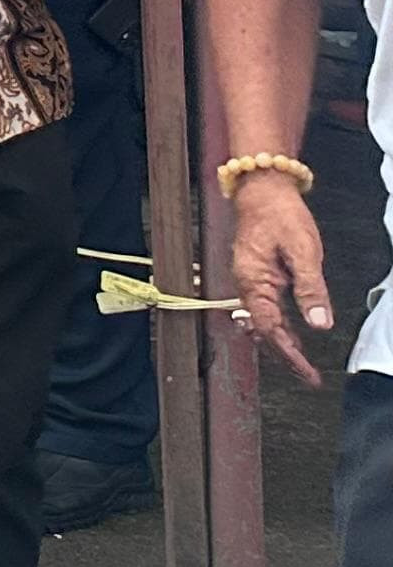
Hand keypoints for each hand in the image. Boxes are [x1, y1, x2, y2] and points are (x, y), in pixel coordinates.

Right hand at [229, 171, 337, 389]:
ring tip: (302, 364)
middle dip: (286, 356)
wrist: (262, 188)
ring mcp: (250, 280)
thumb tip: (319, 324)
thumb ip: (311, 289)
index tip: (307, 374)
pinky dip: (279, 326)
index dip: (289, 354)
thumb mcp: (303, 251)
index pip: (271, 329)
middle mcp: (247, 285)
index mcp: (254, 282)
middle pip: (265, 331)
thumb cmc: (280, 214)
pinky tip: (292, 333)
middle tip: (308, 377)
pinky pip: (266, 309)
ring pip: (264, 322)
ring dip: (283, 344)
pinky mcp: (257, 275)